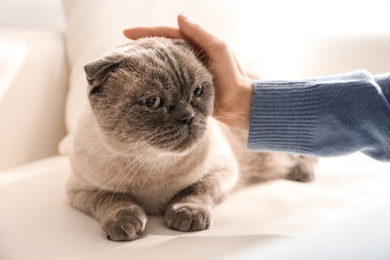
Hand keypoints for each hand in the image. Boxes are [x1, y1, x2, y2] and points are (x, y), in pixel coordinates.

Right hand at [123, 15, 252, 129]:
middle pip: (157, 50)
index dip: (145, 33)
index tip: (125, 33)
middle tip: (117, 51)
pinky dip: (151, 81)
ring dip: (142, 65)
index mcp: (192, 45)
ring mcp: (182, 75)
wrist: (238, 104)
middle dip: (137, 48)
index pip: (164, 35)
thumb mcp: (219, 50)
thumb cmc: (232, 76)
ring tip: (122, 66)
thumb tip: (179, 17)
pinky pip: (163, 83)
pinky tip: (138, 83)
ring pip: (158, 66)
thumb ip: (200, 34)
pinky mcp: (181, 90)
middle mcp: (184, 58)